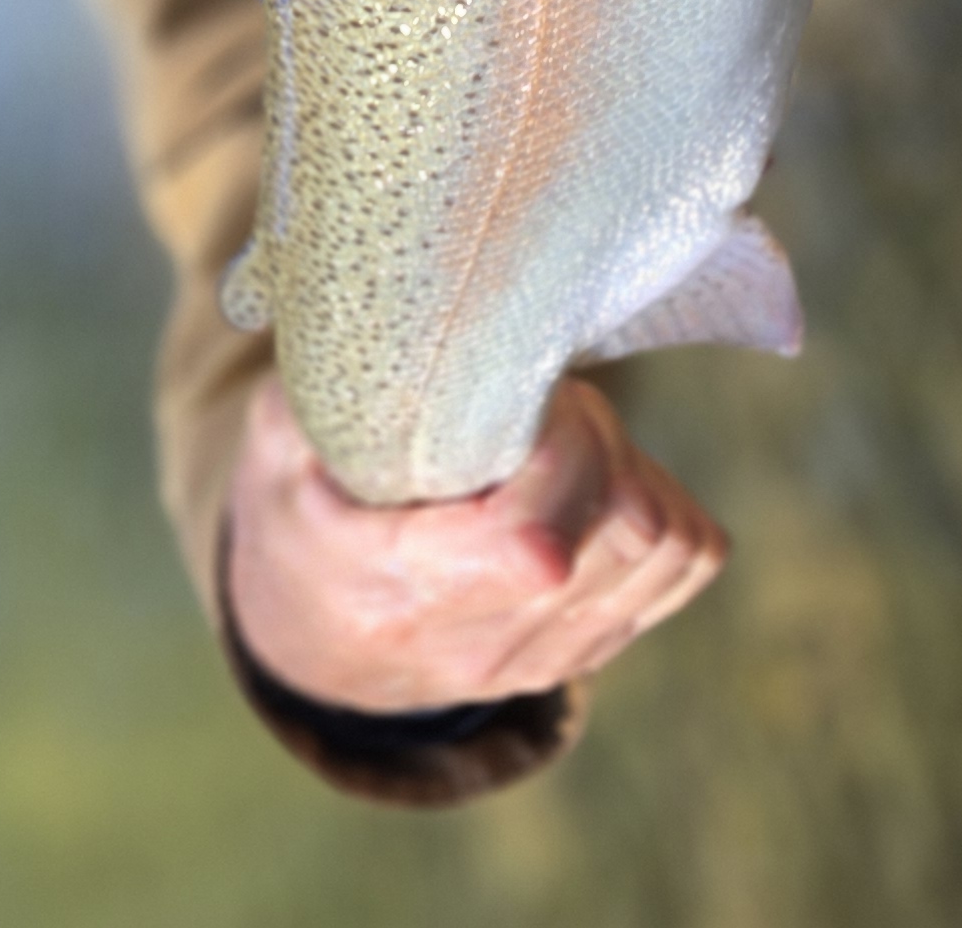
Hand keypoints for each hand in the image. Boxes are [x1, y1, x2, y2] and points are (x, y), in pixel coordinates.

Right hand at [222, 372, 726, 713]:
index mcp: (395, 591)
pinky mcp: (590, 648)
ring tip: (570, 439)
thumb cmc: (295, 523)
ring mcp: (547, 654)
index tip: (523, 397)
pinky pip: (686, 567)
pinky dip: (665, 505)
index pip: (534, 546)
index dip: (559, 452)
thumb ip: (335, 387)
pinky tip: (599, 481)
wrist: (312, 645)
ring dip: (634, 468)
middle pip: (626, 530)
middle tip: (547, 401)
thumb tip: (403, 307)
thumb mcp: (276, 450)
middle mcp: (484, 641)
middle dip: (602, 438)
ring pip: (668, 546)